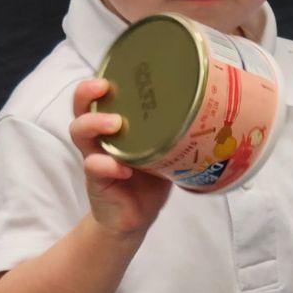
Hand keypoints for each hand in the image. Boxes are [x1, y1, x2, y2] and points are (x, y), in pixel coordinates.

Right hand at [69, 78, 171, 238]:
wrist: (136, 217)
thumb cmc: (151, 179)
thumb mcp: (165, 150)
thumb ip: (176, 133)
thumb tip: (213, 108)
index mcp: (115, 125)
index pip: (99, 97)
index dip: (97, 82)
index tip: (111, 75)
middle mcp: (100, 137)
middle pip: (81, 107)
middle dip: (87, 94)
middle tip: (105, 89)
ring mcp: (95, 156)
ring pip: (80, 132)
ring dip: (95, 124)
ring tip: (115, 125)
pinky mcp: (97, 180)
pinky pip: (94, 167)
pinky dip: (107, 166)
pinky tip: (124, 169)